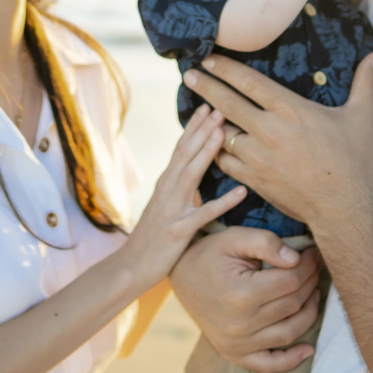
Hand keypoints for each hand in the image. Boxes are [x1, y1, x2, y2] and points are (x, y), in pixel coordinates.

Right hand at [118, 105, 247, 292]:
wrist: (131, 266)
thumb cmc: (152, 238)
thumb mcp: (165, 205)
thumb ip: (178, 187)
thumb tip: (193, 168)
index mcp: (165, 183)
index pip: (181, 148)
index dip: (195, 127)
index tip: (209, 106)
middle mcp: (167, 190)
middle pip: (186, 153)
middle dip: (203, 129)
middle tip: (219, 107)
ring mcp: (172, 209)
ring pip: (191, 174)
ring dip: (207, 152)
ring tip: (223, 133)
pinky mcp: (179, 231)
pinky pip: (204, 214)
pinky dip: (223, 202)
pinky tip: (242, 192)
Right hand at [171, 227, 321, 372]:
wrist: (180, 275)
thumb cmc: (210, 253)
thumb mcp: (234, 237)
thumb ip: (266, 242)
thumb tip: (296, 259)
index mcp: (240, 294)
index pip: (290, 281)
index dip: (308, 266)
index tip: (312, 254)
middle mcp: (239, 323)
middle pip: (292, 305)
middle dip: (310, 283)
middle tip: (314, 268)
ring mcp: (236, 343)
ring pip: (289, 332)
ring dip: (309, 312)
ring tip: (313, 293)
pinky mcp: (233, 353)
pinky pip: (269, 364)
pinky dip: (291, 359)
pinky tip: (308, 348)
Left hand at [184, 53, 372, 233]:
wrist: (342, 208)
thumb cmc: (353, 161)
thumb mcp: (361, 118)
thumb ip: (364, 84)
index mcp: (291, 111)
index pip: (250, 83)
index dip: (227, 69)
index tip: (210, 59)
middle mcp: (269, 130)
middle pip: (227, 103)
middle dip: (205, 86)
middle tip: (188, 74)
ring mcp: (258, 156)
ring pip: (222, 133)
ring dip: (207, 121)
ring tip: (195, 109)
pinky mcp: (253, 178)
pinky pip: (225, 160)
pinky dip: (215, 150)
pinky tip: (208, 143)